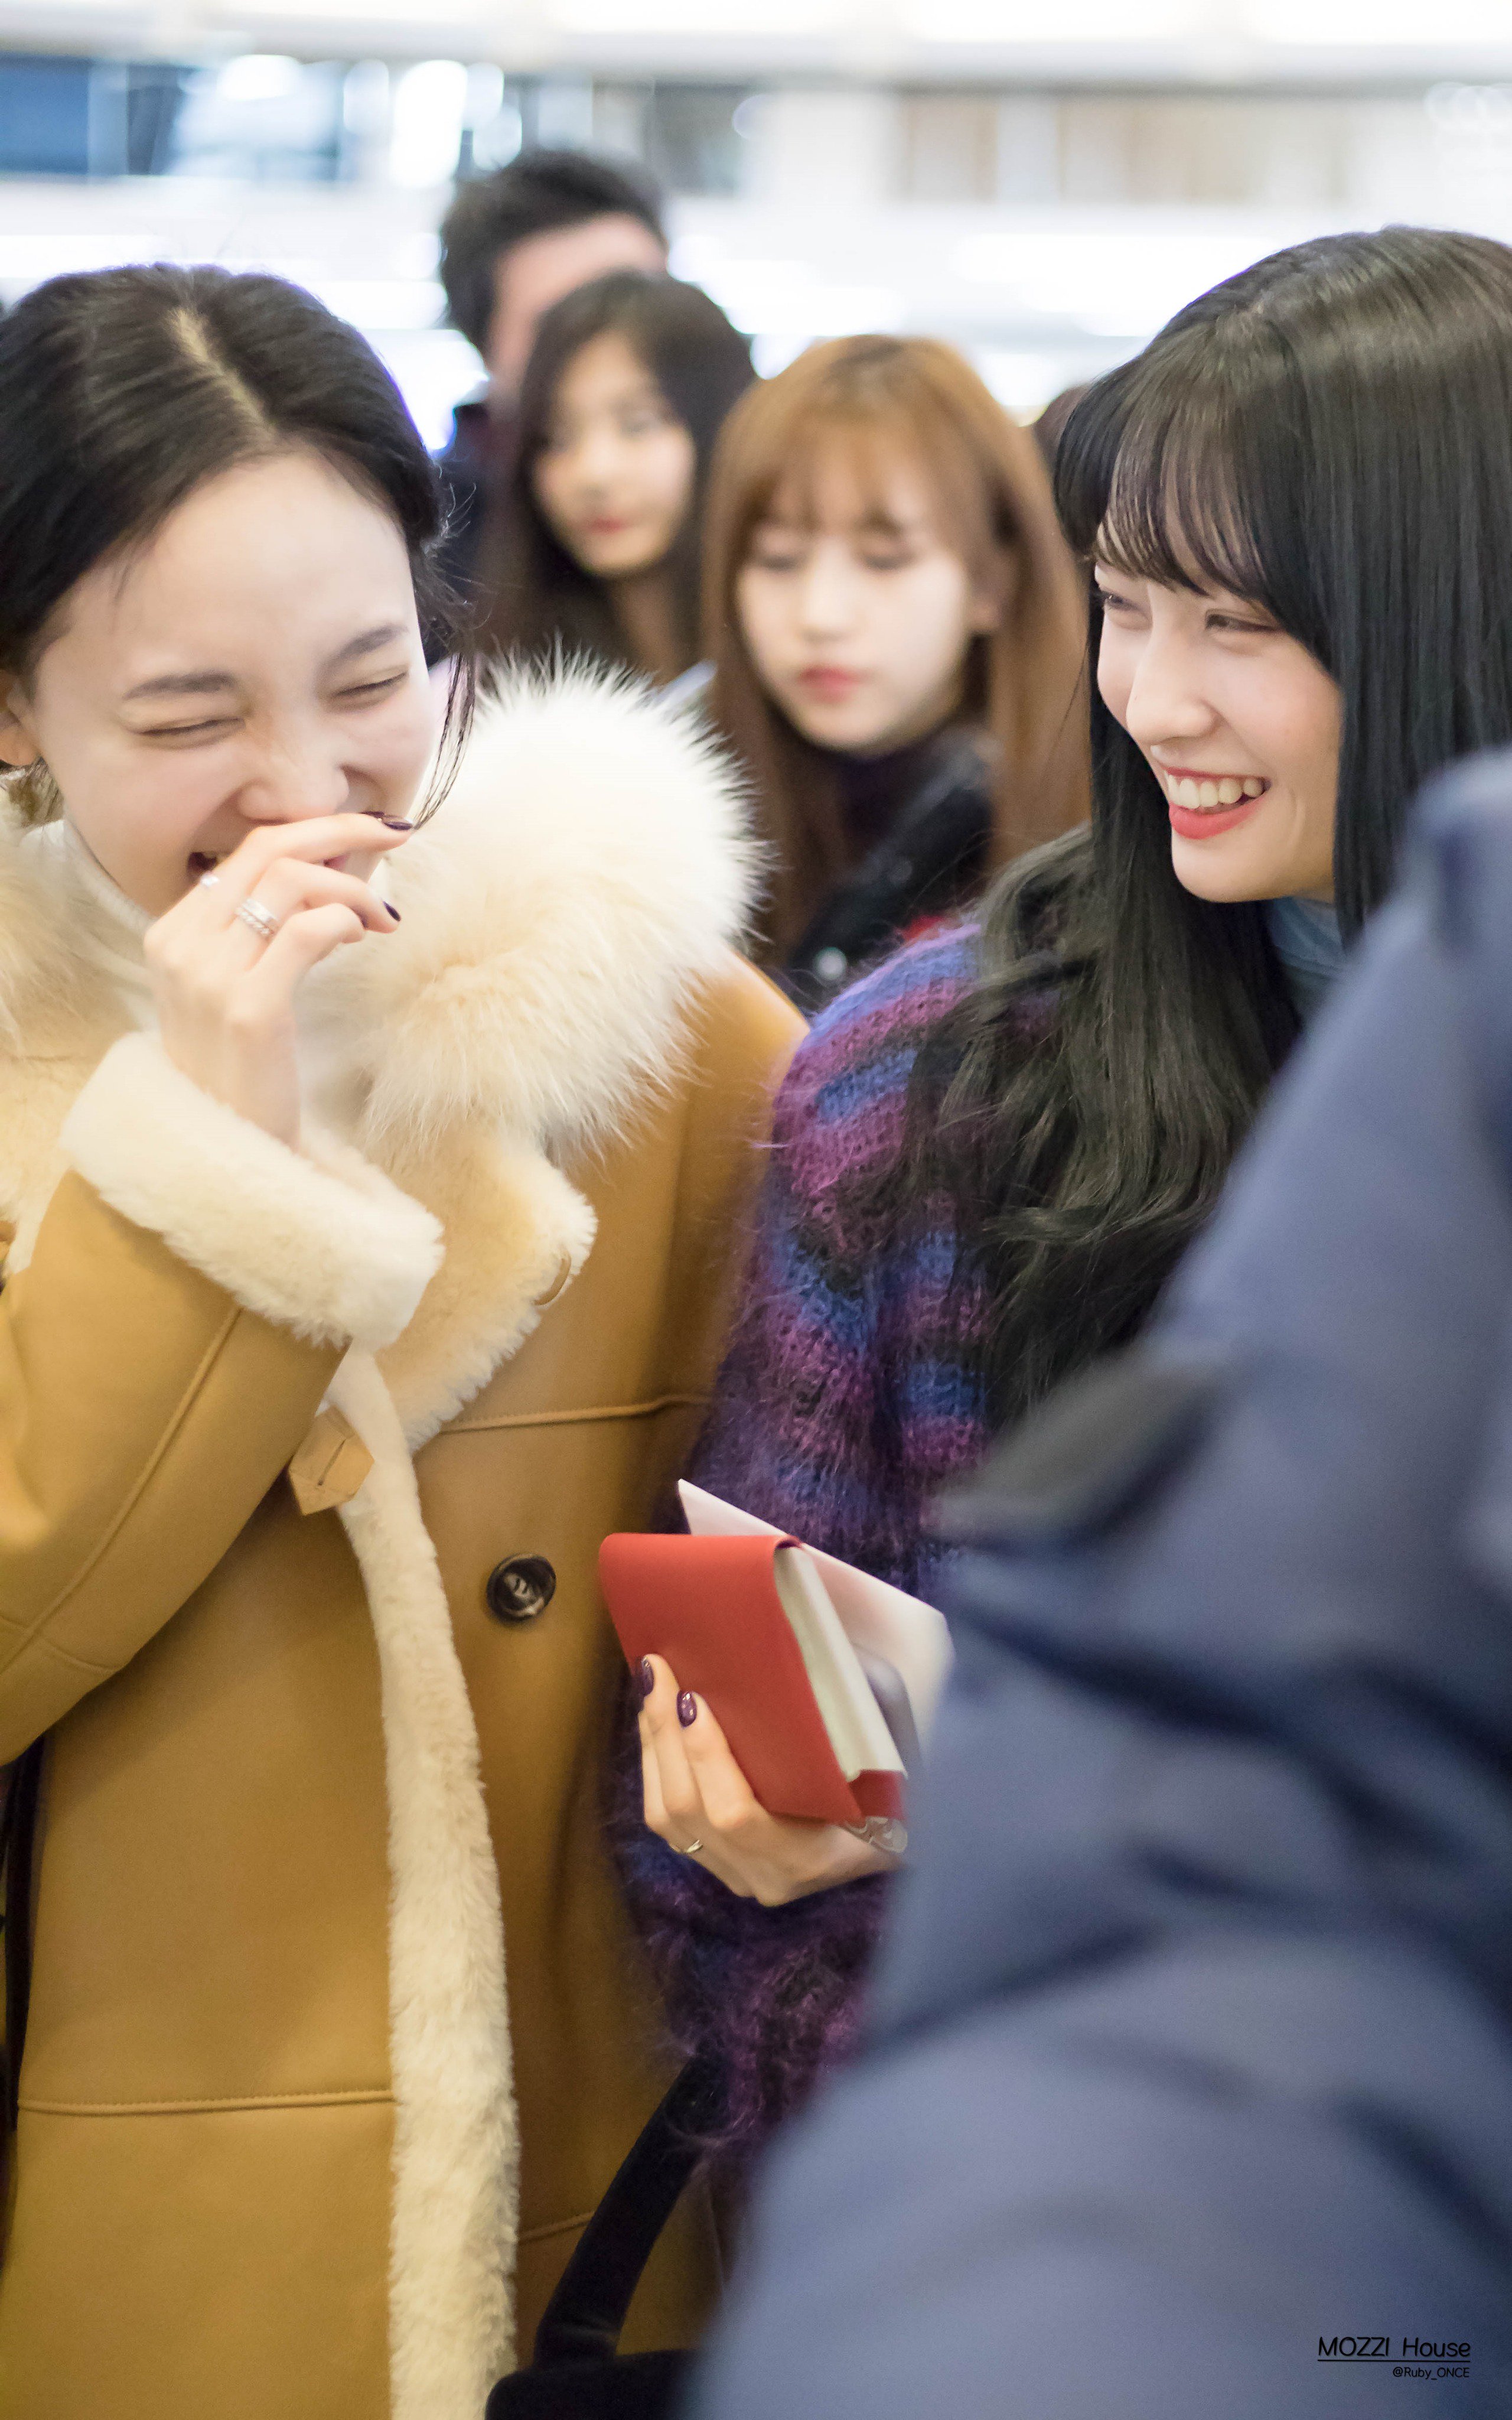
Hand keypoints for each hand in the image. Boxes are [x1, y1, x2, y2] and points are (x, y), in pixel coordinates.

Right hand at [143, 814, 407, 1147]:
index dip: (315, 829)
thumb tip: (337, 863)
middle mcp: (180, 945)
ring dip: (353, 888)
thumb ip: (269, 926)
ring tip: (382, 919)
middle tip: (397, 834)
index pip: (248, 851)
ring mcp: (208, 975)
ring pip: (292, 882)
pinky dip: (346, 920)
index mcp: (173, 932)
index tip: (367, 831)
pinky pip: (308, 931)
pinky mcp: (248, 1008)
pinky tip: (364, 937)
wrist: (229, 1145)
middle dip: (342, 830)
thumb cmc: (243, 1065)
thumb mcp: (237, 984)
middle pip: (268, 849)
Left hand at [637, 1654, 900, 1905]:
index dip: (707, 1757)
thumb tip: (819, 1651)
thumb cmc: (900, 1784)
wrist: (900, 1840)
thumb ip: (859, 1707)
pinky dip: (656, 1765)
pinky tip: (658, 1721)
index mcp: (812, 1858)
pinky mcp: (720, 1863)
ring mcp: (738, 1877)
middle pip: (688, 1811)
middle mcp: (766, 1879)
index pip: (737, 1815)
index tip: (693, 1697)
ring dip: (653, 1746)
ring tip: (652, 1687)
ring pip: (667, 1817)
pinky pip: (668, 1820)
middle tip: (658, 1670)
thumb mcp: (891, 1747)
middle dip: (665, 1735)